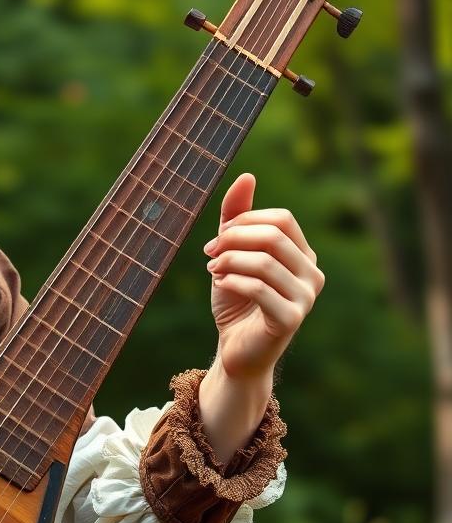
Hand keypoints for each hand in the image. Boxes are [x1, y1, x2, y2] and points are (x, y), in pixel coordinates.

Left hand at [202, 173, 324, 381]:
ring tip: (212, 270)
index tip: (217, 238)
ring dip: (229, 261)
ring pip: (264, 262)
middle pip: (273, 236)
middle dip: (233, 240)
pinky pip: (259, 288)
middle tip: (209, 253)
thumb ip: (237, 217)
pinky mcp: (291, 319)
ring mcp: (306, 298)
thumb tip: (247, 175)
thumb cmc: (236, 300)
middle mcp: (313, 274)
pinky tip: (220, 284)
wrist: (235, 348)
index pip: (281, 219)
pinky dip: (232, 281)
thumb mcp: (232, 253)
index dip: (244, 222)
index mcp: (304, 255)